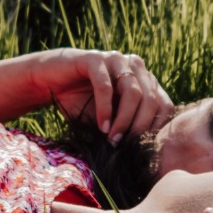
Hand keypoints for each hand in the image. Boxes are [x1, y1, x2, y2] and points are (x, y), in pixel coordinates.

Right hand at [35, 48, 173, 143]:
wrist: (48, 83)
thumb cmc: (81, 104)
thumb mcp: (109, 120)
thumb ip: (127, 128)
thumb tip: (146, 154)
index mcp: (144, 80)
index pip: (164, 104)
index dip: (157, 128)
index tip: (144, 149)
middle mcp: (134, 66)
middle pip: (151, 99)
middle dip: (140, 127)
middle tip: (127, 147)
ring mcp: (116, 59)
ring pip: (133, 92)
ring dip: (124, 120)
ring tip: (113, 140)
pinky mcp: (94, 58)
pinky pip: (105, 86)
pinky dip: (105, 109)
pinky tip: (101, 126)